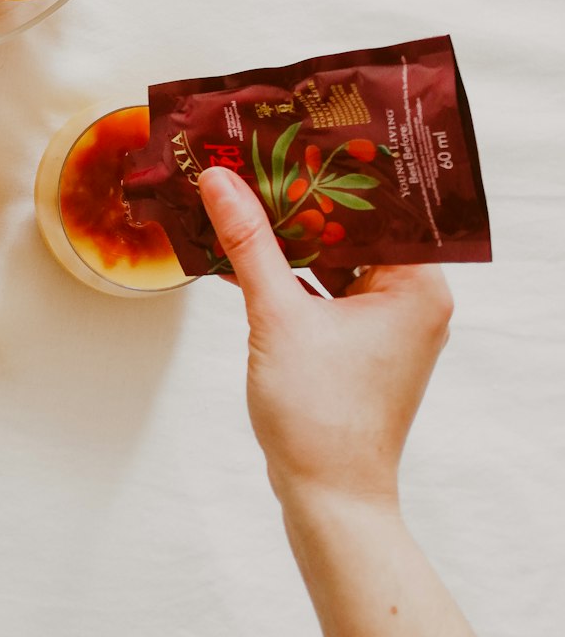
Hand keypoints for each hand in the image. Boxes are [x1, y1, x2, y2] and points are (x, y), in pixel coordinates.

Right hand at [199, 166, 452, 509]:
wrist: (328, 499)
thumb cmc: (320, 417)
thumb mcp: (277, 316)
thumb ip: (249, 243)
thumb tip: (219, 181)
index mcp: (417, 286)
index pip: (377, 206)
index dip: (331, 169)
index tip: (289, 137)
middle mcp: (412, 300)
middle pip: (353, 229)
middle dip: (300, 200)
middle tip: (257, 159)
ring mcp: (386, 325)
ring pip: (335, 259)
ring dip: (289, 237)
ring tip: (243, 197)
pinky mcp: (359, 346)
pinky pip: (325, 291)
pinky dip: (289, 274)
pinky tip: (244, 253)